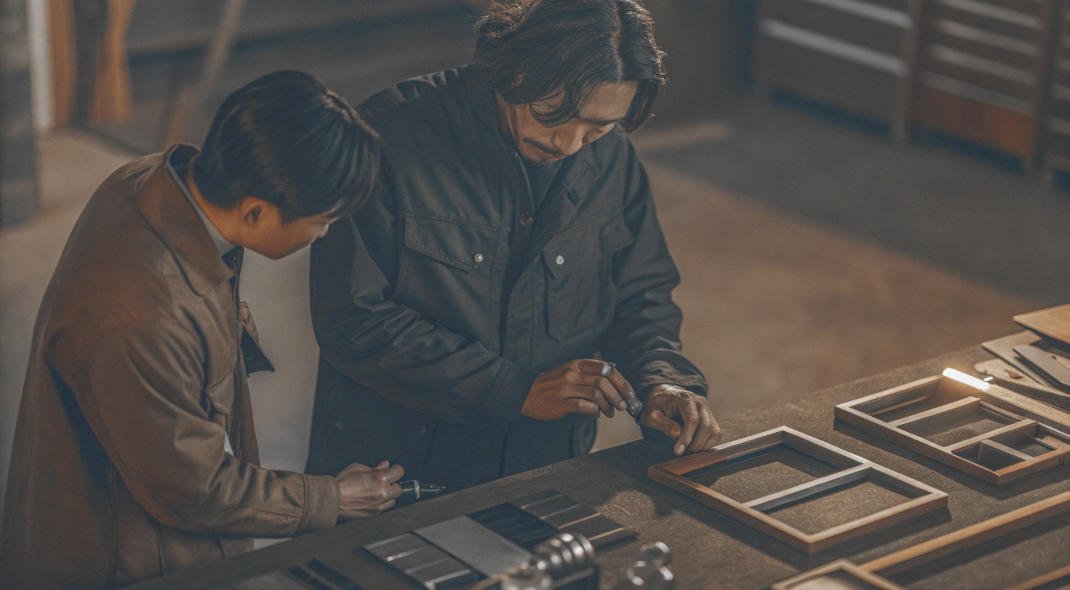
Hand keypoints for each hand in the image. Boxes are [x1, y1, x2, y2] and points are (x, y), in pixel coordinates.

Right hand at [335, 460, 403, 519]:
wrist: (331, 500)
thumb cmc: (342, 482)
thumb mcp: (358, 469)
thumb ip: (374, 468)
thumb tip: (385, 465)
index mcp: (379, 479)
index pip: (399, 472)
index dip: (396, 470)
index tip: (392, 470)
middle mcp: (382, 492)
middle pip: (399, 489)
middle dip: (393, 485)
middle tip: (383, 483)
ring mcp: (379, 505)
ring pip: (393, 501)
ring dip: (388, 496)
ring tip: (375, 493)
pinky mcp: (374, 514)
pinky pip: (384, 509)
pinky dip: (380, 504)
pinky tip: (370, 500)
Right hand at [521, 359, 635, 419]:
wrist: (526, 394)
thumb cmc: (551, 384)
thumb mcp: (569, 370)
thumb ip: (588, 371)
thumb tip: (613, 376)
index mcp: (577, 364)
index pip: (605, 368)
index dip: (621, 381)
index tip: (629, 392)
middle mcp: (572, 373)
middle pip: (603, 382)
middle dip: (617, 396)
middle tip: (623, 406)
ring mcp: (565, 388)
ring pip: (596, 395)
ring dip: (608, 406)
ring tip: (610, 413)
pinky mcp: (560, 403)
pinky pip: (583, 406)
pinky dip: (594, 411)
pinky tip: (596, 414)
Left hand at [641, 385, 720, 454]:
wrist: (665, 397)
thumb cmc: (657, 407)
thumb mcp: (652, 414)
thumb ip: (662, 423)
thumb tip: (677, 434)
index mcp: (685, 398)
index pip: (692, 420)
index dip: (686, 438)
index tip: (678, 451)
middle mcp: (700, 402)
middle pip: (706, 427)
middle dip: (694, 443)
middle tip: (681, 450)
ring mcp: (708, 410)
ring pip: (713, 432)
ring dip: (701, 445)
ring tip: (686, 446)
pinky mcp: (712, 418)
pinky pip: (716, 435)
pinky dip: (707, 444)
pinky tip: (693, 444)